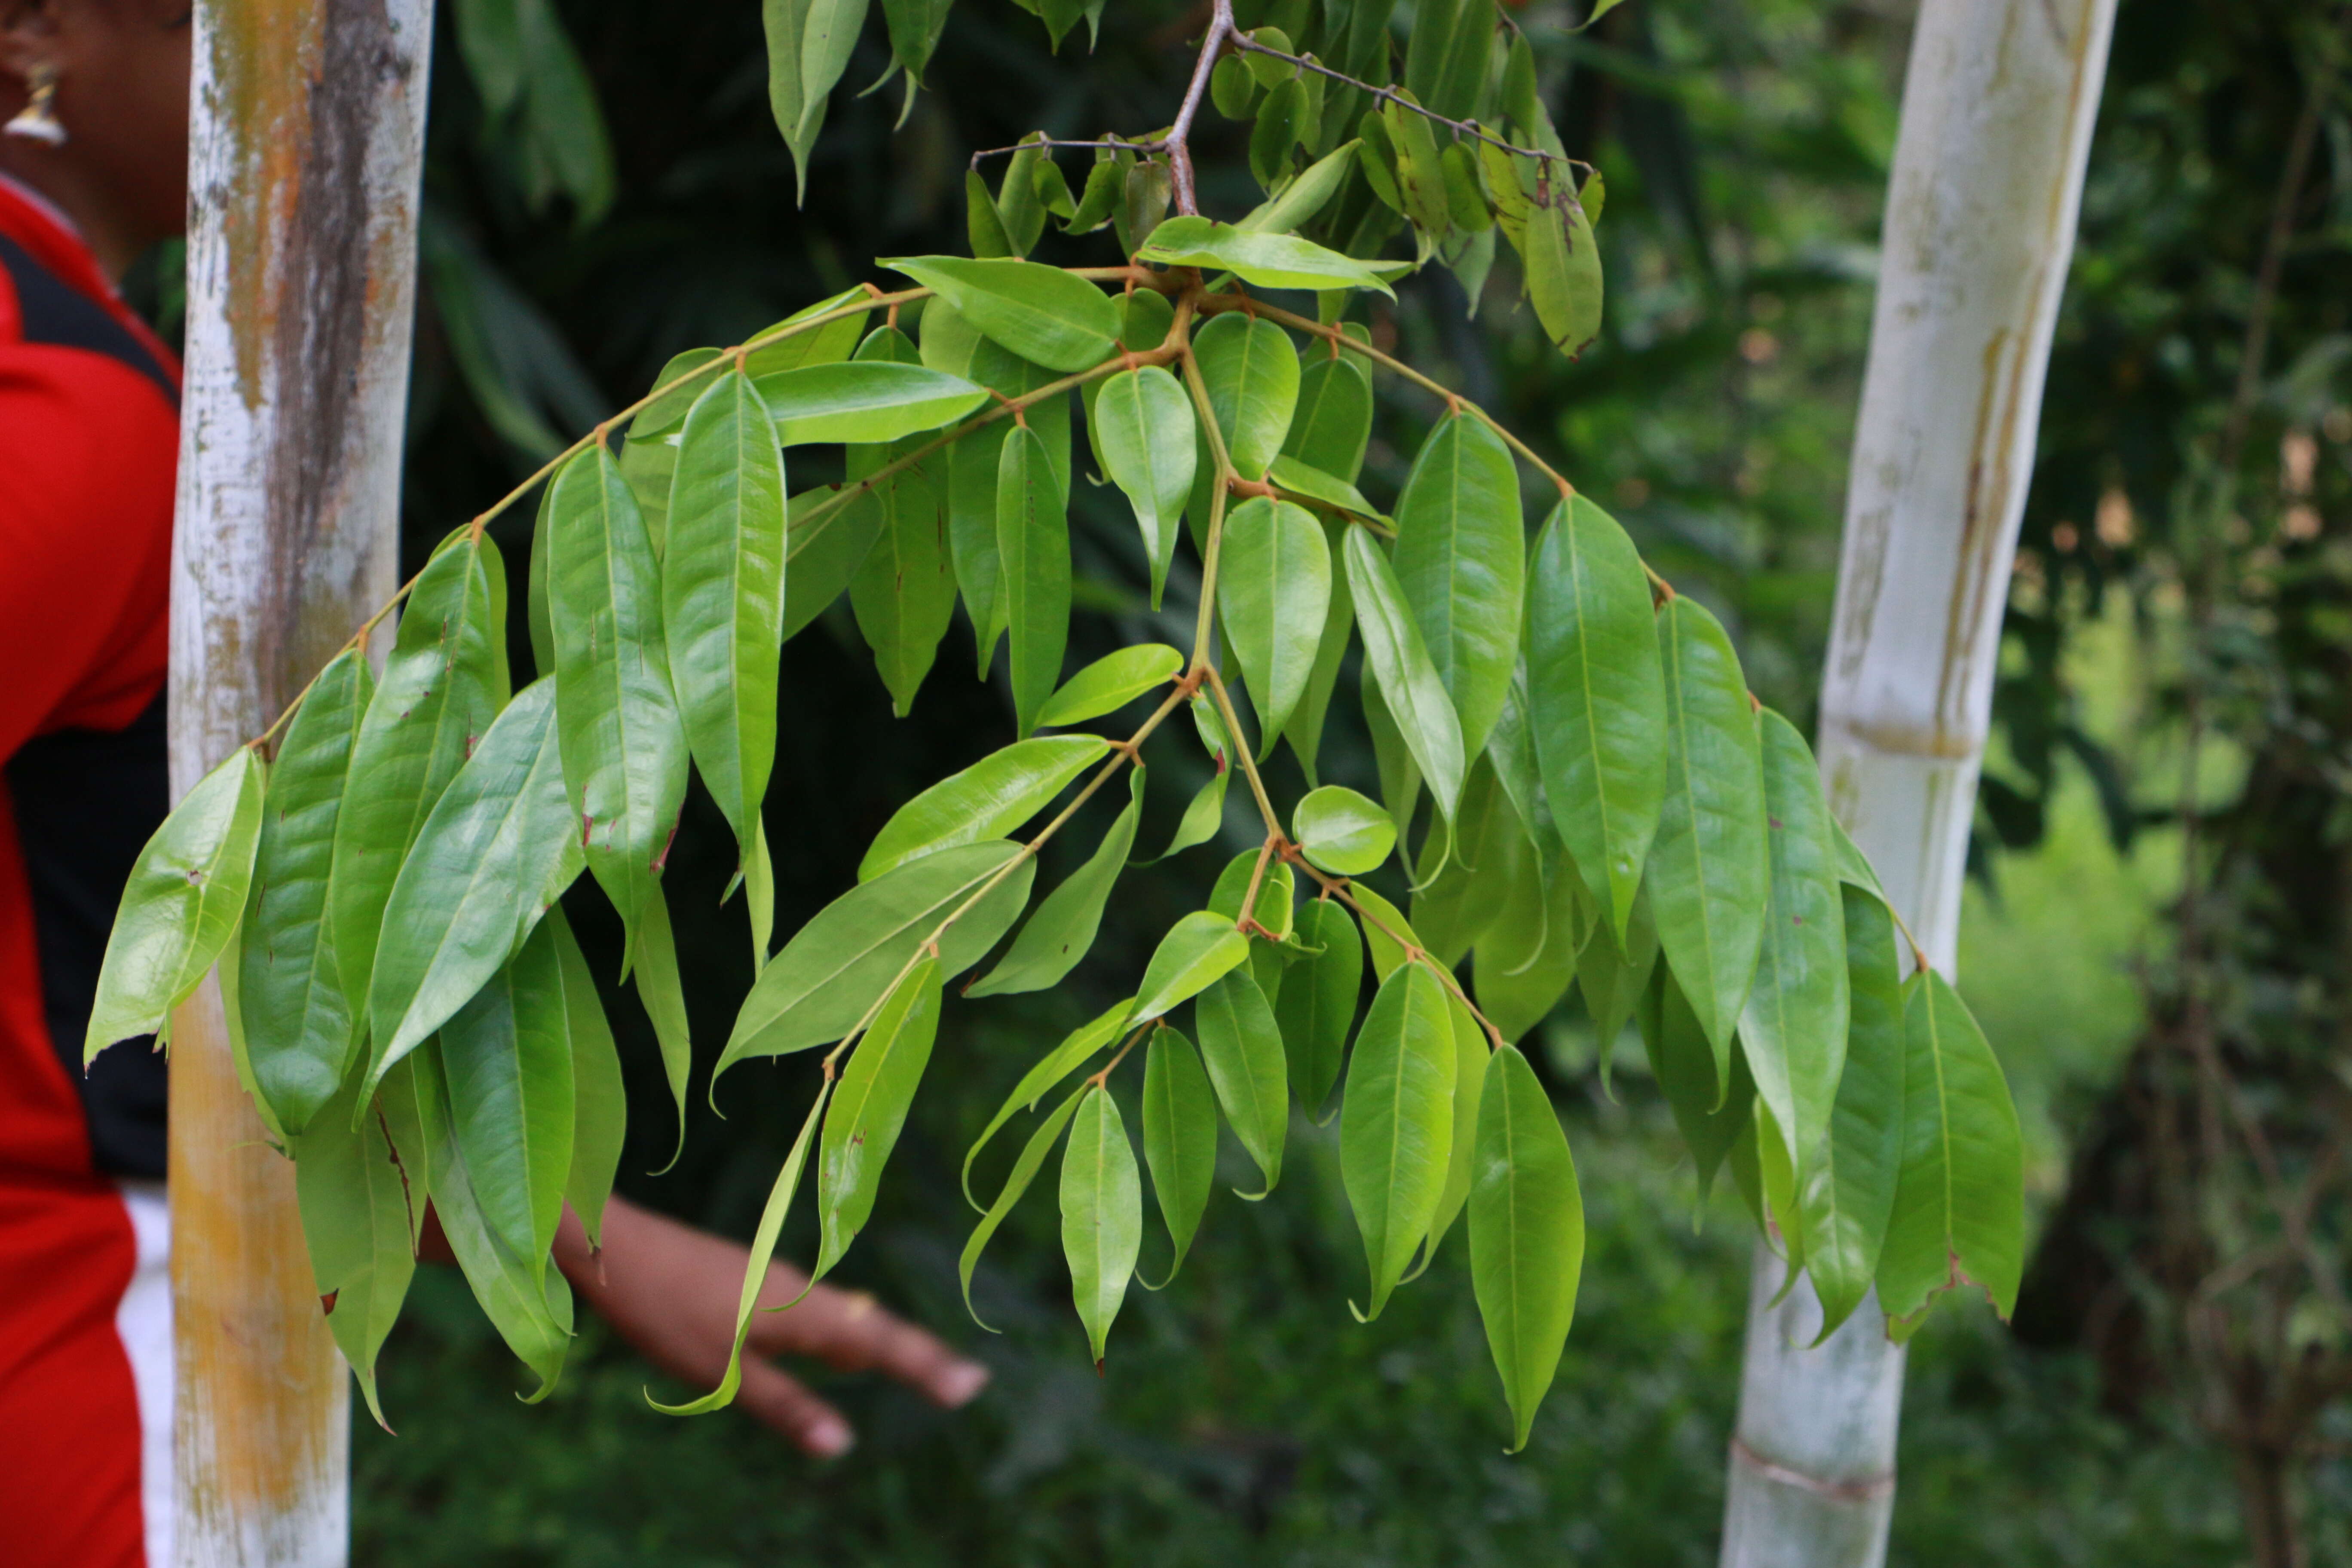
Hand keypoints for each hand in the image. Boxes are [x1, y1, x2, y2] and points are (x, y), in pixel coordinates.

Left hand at [552, 1194, 988, 1456]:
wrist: (618, 1245)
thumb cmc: (666, 1311)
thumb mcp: (722, 1372)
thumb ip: (785, 1406)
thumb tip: (840, 1443)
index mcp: (801, 1312)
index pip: (881, 1344)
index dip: (927, 1366)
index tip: (974, 1385)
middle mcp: (801, 1291)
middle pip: (873, 1328)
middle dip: (917, 1357)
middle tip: (963, 1383)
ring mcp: (778, 1282)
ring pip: (843, 1318)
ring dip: (880, 1346)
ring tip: (918, 1370)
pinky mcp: (756, 1281)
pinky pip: (817, 1312)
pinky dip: (842, 1335)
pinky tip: (839, 1350)